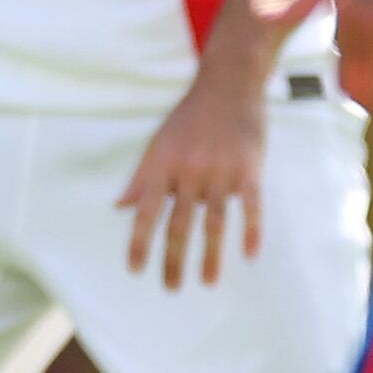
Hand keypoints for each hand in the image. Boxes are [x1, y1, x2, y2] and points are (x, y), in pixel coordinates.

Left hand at [120, 56, 272, 288]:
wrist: (228, 84)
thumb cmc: (190, 116)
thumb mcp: (158, 143)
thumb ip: (142, 178)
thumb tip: (121, 207)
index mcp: (163, 166)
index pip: (146, 212)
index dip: (139, 242)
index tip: (135, 269)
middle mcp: (189, 172)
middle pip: (179, 225)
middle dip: (174, 260)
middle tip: (171, 288)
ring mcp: (221, 171)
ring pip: (214, 222)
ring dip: (211, 256)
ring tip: (208, 282)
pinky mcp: (250, 169)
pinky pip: (251, 206)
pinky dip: (250, 231)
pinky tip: (249, 254)